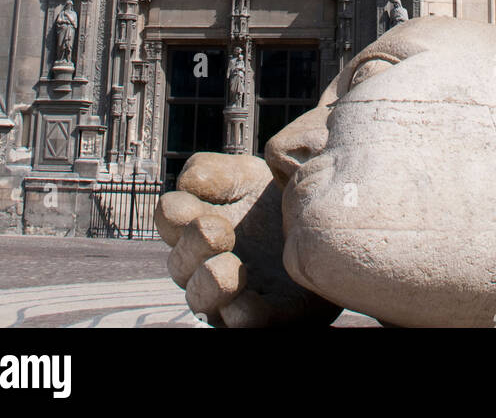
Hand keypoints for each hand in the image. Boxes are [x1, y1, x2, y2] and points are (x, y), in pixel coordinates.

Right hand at [155, 152, 337, 328]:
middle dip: (192, 247)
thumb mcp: (249, 176)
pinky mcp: (266, 314)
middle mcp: (207, 261)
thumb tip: (189, 182)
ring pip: (201, 299)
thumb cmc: (276, 197)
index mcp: (199, 222)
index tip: (194, 201)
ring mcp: (232, 292)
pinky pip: (242, 322)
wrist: (326, 223)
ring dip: (209, 283)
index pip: (170, 217)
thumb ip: (217, 172)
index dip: (176, 212)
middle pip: (179, 263)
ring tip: (228, 266)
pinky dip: (240, 314)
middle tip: (216, 230)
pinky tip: (246, 299)